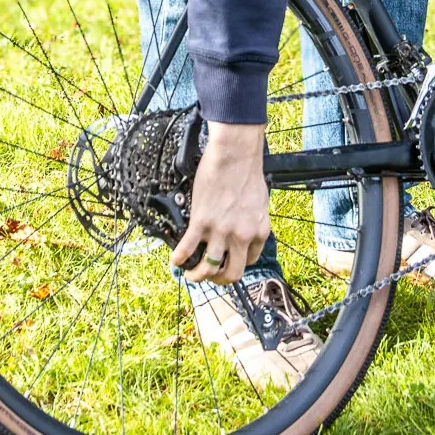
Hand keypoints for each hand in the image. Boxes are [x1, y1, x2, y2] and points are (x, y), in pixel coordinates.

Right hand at [170, 122, 270, 285]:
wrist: (235, 154)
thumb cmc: (247, 172)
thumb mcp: (259, 202)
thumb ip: (252, 220)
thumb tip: (242, 229)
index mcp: (259, 231)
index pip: (249, 261)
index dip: (236, 265)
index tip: (227, 263)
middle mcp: (242, 236)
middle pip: (231, 274)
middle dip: (219, 280)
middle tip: (210, 277)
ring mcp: (221, 231)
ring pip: (208, 268)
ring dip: (197, 275)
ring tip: (190, 273)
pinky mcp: (202, 221)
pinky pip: (187, 248)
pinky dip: (179, 258)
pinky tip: (175, 260)